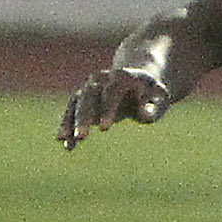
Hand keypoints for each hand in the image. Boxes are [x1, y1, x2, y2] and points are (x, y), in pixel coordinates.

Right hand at [57, 46, 177, 149]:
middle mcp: (102, 79)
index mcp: (122, 77)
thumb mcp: (160, 98)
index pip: (112, 91)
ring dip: (69, 120)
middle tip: (82, 137)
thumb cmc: (152, 94)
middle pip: (89, 96)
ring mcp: (89, 87)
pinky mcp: (81, 98)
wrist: (137, 82)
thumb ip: (154, 107)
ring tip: (62, 139)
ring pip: (76, 102)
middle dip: (84, 116)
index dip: (108, 108)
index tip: (104, 128)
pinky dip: (67, 125)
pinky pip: (71, 110)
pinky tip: (66, 144)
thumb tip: (145, 114)